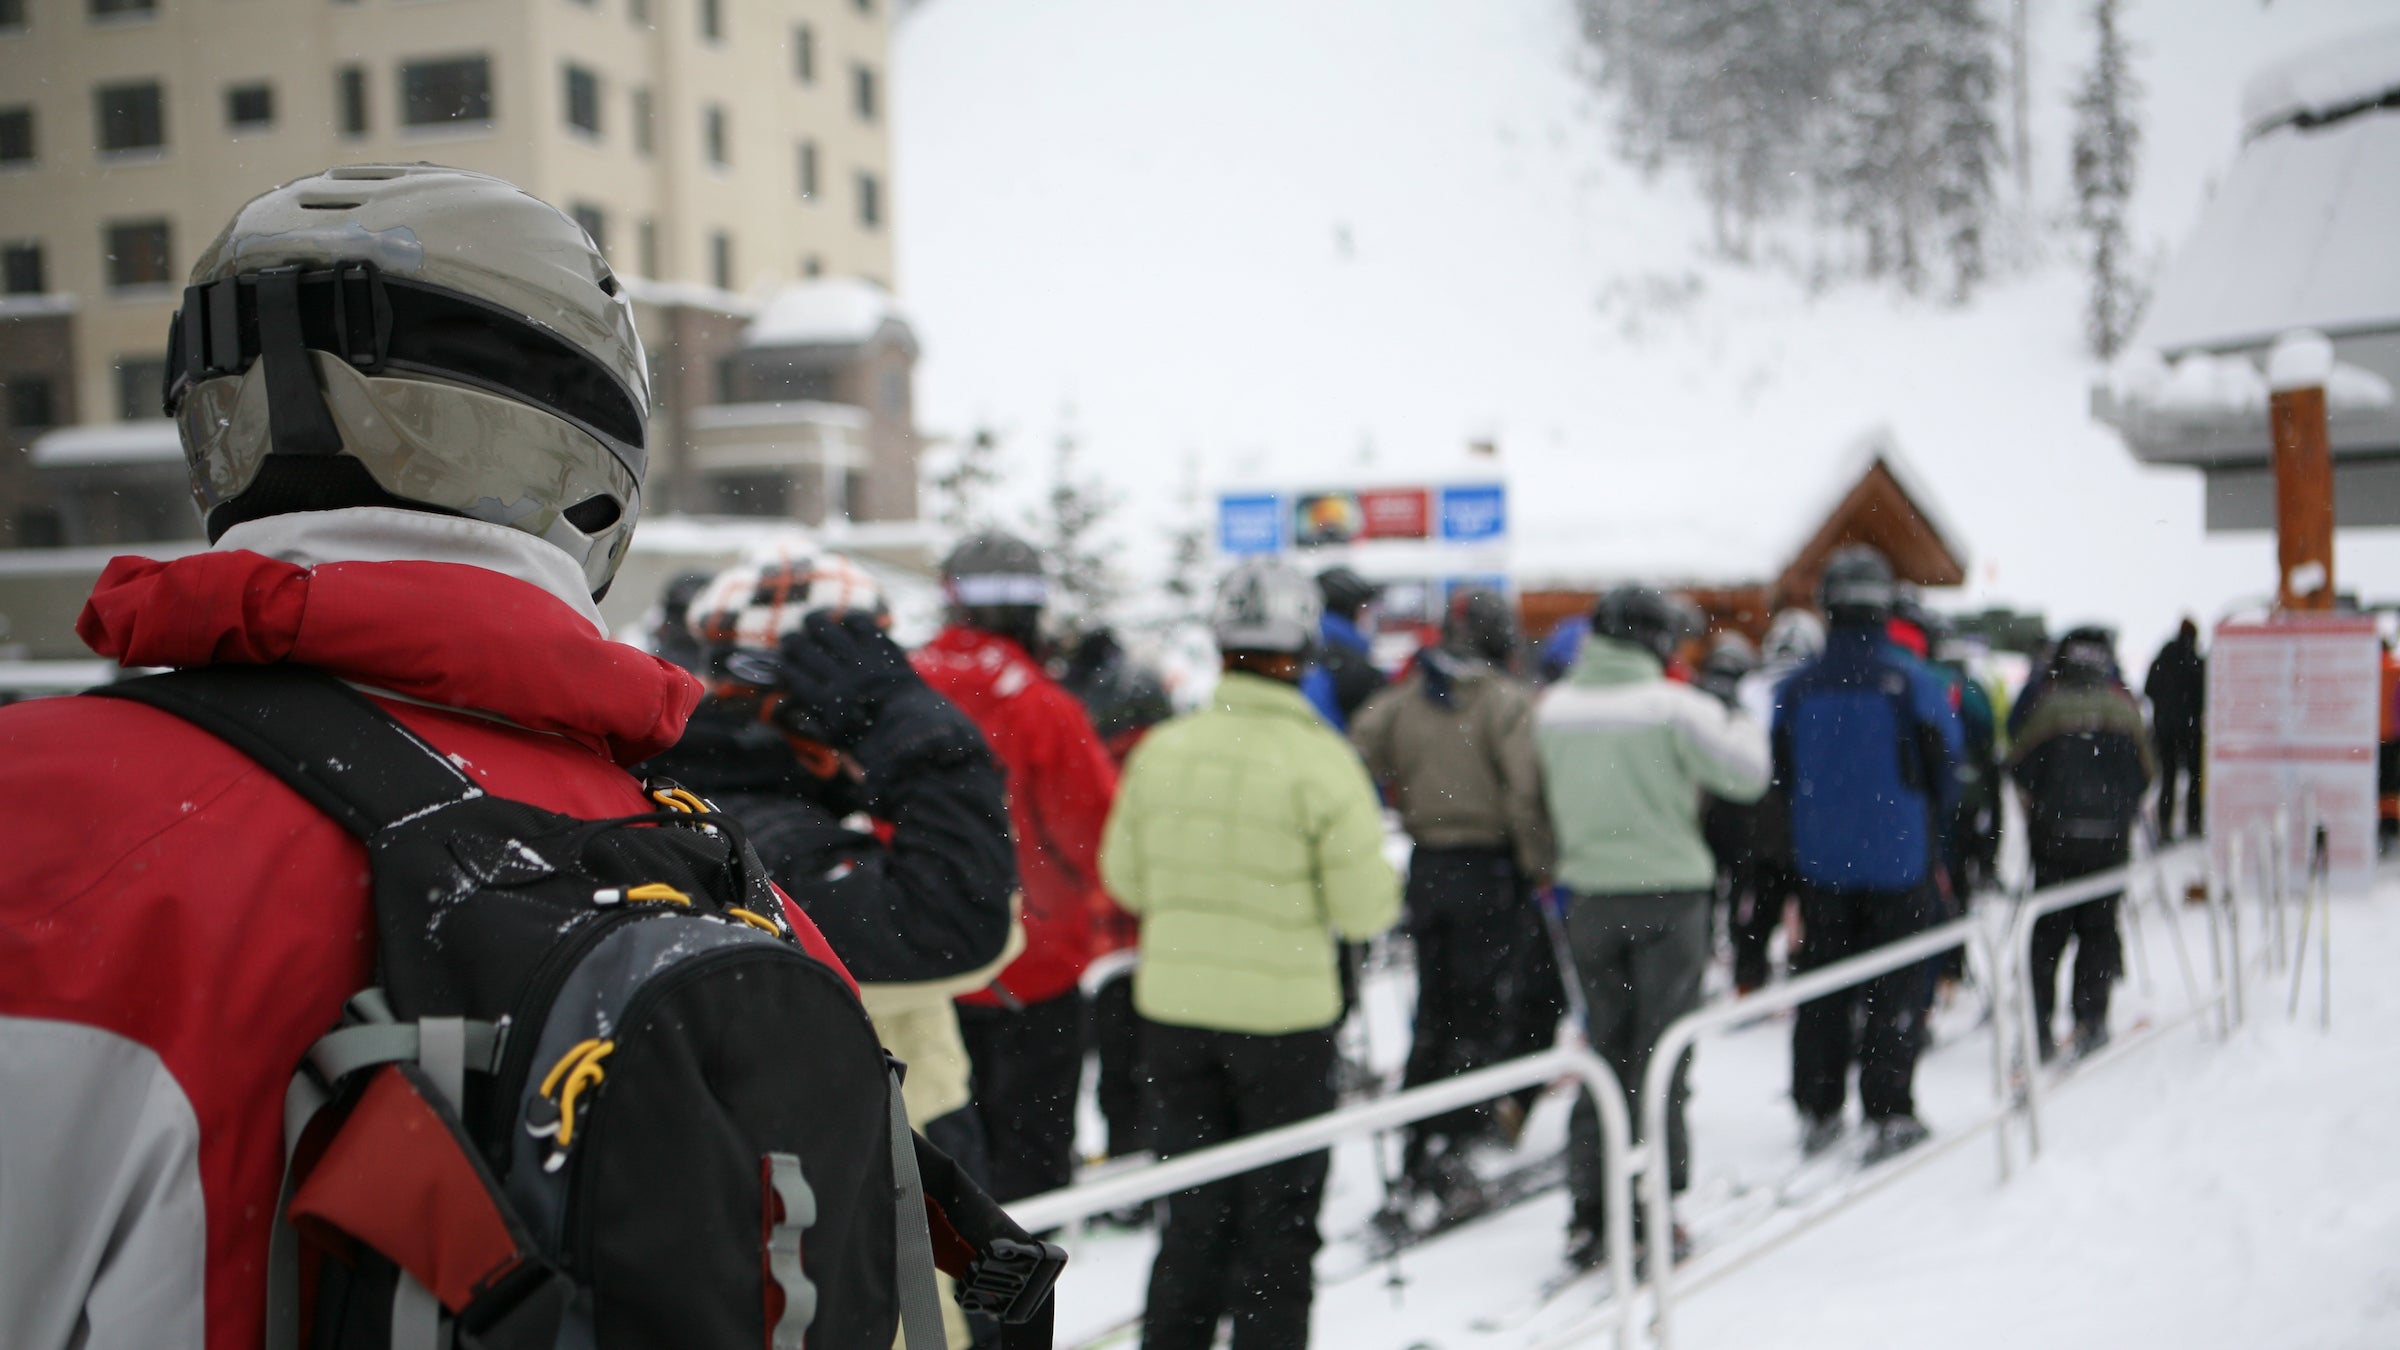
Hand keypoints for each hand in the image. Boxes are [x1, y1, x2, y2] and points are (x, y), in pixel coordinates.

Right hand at [774, 611, 923, 749]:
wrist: (916, 734)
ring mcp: (863, 660)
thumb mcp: (836, 740)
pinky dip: (851, 619)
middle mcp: (841, 678)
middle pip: (804, 649)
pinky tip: (845, 620)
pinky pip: (863, 624)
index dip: (780, 666)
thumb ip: (812, 720)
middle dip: (791, 641)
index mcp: (826, 703)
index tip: (777, 662)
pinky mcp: (884, 650)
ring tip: (811, 621)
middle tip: (788, 639)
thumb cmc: (872, 743)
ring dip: (815, 622)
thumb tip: (791, 700)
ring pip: (828, 629)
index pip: (792, 675)